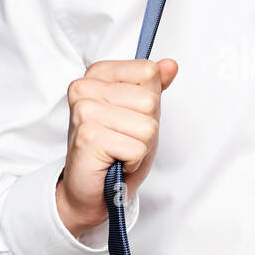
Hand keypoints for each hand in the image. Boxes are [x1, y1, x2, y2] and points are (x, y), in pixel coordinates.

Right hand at [56, 58, 178, 237]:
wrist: (91, 189)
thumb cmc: (115, 150)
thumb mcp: (141, 113)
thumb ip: (154, 87)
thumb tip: (170, 65)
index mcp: (97, 74)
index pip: (148, 72)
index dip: (149, 102)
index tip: (129, 116)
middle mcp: (85, 88)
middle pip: (149, 100)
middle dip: (146, 126)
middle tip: (124, 138)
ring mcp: (84, 111)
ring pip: (147, 126)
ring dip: (140, 146)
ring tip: (120, 151)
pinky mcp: (89, 136)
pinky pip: (137, 148)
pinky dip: (133, 161)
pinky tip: (115, 162)